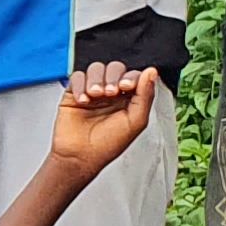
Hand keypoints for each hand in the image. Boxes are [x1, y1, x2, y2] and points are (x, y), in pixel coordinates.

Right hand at [46, 61, 162, 175]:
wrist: (80, 156)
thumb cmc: (108, 144)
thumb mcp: (135, 122)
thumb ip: (145, 96)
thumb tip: (152, 72)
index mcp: (129, 99)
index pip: (133, 76)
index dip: (130, 77)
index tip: (126, 87)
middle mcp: (111, 94)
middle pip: (115, 68)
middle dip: (112, 77)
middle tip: (109, 93)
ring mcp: (92, 92)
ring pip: (96, 68)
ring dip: (96, 79)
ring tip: (95, 95)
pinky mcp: (74, 94)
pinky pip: (77, 77)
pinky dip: (80, 86)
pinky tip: (83, 100)